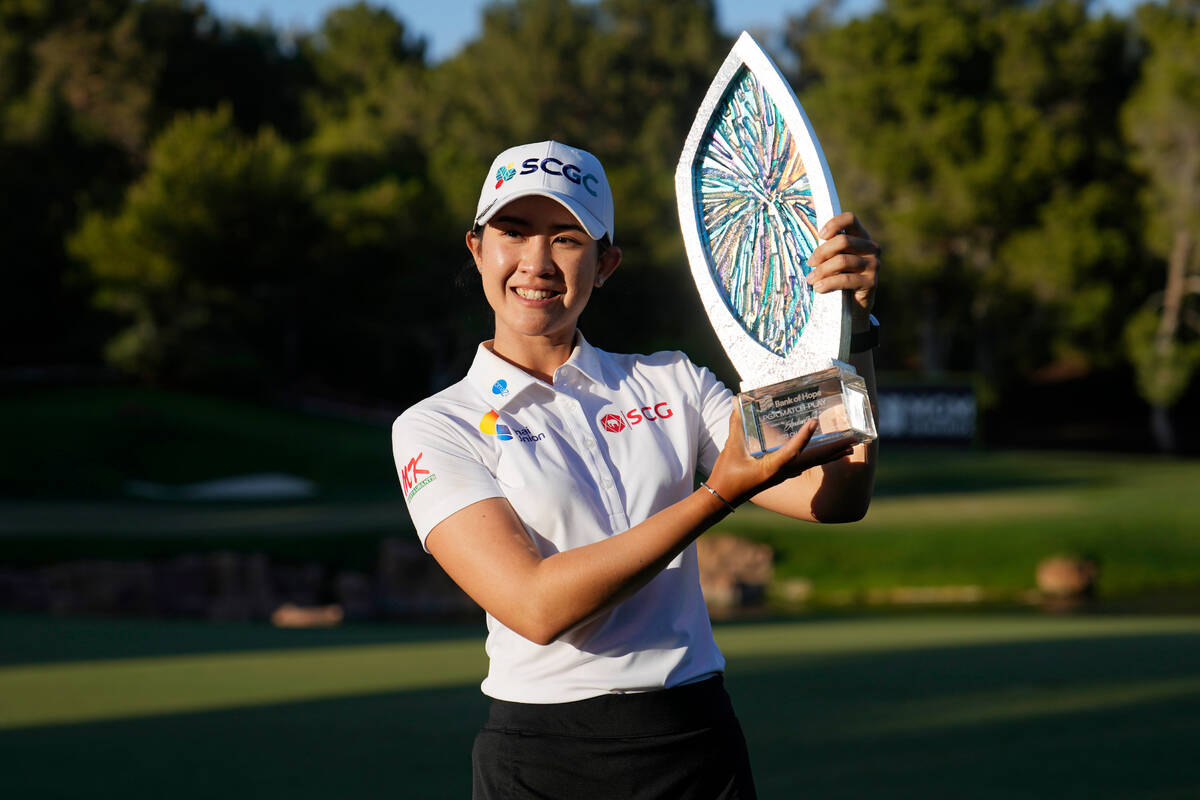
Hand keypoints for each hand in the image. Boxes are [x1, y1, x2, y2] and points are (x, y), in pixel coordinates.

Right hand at [706, 402, 853, 506]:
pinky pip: (805, 465)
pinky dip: (819, 458)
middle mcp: (782, 472)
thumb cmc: (727, 474)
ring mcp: (784, 475)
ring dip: (831, 455)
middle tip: (854, 441)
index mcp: (771, 467)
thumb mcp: (731, 449)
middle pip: (814, 460)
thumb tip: (736, 401)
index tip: (814, 422)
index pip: (792, 450)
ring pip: (813, 464)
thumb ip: (736, 425)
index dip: (804, 436)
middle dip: (834, 450)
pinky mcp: (781, 475)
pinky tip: (826, 455)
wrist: (723, 497)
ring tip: (849, 448)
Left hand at [806, 211, 879, 328]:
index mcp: (862, 236)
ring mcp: (874, 264)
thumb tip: (810, 241)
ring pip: (842, 260)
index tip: (820, 235)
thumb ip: (828, 248)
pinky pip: (845, 279)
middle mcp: (871, 248)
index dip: (834, 224)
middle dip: (821, 252)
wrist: (854, 305)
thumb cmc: (840, 276)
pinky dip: (828, 283)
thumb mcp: (834, 259)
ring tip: (810, 279)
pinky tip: (818, 288)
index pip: (851, 219)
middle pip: (843, 241)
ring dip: (822, 270)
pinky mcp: (871, 282)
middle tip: (810, 263)